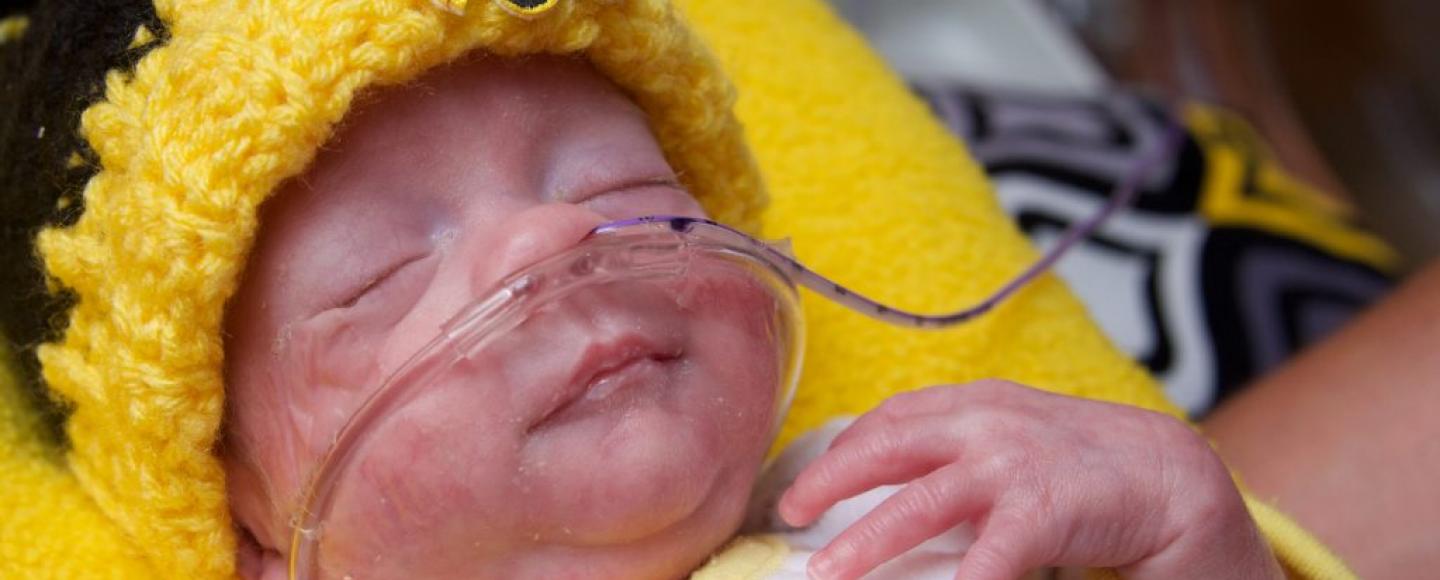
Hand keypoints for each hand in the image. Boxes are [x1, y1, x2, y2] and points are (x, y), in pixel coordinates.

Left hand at [778, 380, 1282, 579]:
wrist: (1172, 477)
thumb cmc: (1085, 464)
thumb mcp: (1015, 438)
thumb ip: (961, 447)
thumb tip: (891, 479)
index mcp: (976, 403)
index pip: (892, 418)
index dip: (842, 448)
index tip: (806, 481)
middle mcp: (987, 422)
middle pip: (886, 448)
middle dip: (830, 482)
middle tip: (790, 515)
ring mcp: (1013, 463)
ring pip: (917, 506)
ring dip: (866, 545)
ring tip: (827, 575)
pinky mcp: (1042, 509)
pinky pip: (984, 560)